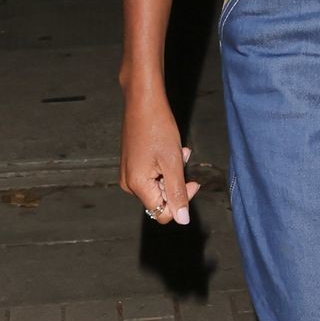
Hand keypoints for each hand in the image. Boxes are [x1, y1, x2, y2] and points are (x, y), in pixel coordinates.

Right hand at [119, 86, 199, 225]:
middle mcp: (129, 183)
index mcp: (137, 185)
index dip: (180, 202)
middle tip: (183, 160)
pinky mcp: (131, 164)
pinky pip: (152, 175)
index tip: (191, 181)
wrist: (142, 101)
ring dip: (173, 172)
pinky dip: (165, 165)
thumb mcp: (173, 162)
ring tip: (177, 151)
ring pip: (158, 185)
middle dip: (176, 182)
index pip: (162, 213)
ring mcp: (128, 173)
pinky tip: (170, 149)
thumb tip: (182, 219)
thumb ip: (177, 192)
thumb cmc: (157, 127)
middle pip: (160, 200)